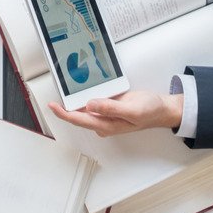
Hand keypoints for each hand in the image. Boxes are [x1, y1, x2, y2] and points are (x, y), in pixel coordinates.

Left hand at [48, 90, 181, 136]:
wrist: (161, 108)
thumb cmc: (149, 112)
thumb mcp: (131, 110)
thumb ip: (110, 109)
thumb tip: (90, 105)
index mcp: (106, 125)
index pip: (79, 120)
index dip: (64, 114)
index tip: (53, 106)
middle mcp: (102, 121)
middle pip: (78, 115)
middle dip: (64, 107)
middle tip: (51, 97)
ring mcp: (105, 113)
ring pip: (84, 107)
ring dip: (74, 100)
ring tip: (63, 88)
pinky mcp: (108, 105)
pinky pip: (93, 101)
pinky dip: (85, 95)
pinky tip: (80, 88)